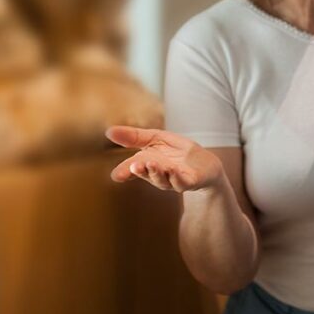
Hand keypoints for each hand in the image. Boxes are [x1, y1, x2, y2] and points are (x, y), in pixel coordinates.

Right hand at [106, 126, 224, 192]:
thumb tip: (108, 132)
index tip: (116, 175)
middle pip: (147, 174)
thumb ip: (134, 137)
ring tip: (151, 163)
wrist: (204, 164)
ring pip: (163, 179)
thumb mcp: (156, 139)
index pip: (133, 168)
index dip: (125, 172)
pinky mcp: (189, 181)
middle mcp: (158, 174)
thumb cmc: (176, 152)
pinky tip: (173, 170)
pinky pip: (182, 182)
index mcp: (147, 164)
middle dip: (140, 171)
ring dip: (156, 173)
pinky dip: (177, 177)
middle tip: (133, 166)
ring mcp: (173, 180)